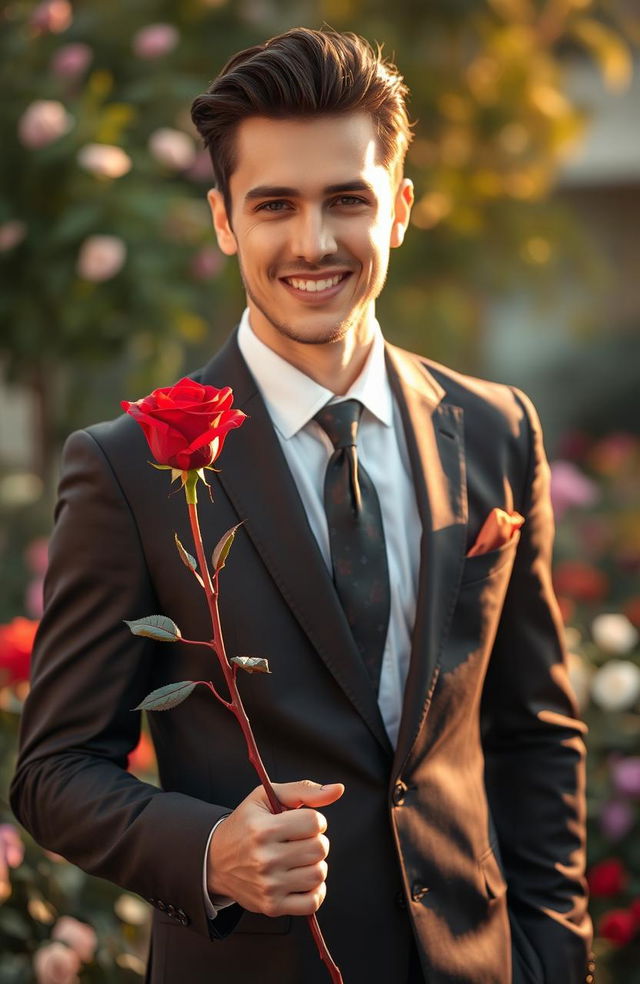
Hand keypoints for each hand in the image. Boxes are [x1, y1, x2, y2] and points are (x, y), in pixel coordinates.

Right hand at [207, 779, 344, 916]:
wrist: (215, 860)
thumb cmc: (246, 824)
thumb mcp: (266, 797)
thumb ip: (304, 790)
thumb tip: (338, 789)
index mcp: (263, 829)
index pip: (314, 822)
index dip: (315, 820)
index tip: (304, 823)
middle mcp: (265, 859)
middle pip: (319, 849)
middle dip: (316, 841)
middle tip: (301, 840)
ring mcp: (268, 885)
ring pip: (318, 874)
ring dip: (316, 864)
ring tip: (300, 859)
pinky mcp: (272, 906)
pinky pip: (312, 903)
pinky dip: (315, 891)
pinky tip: (303, 879)